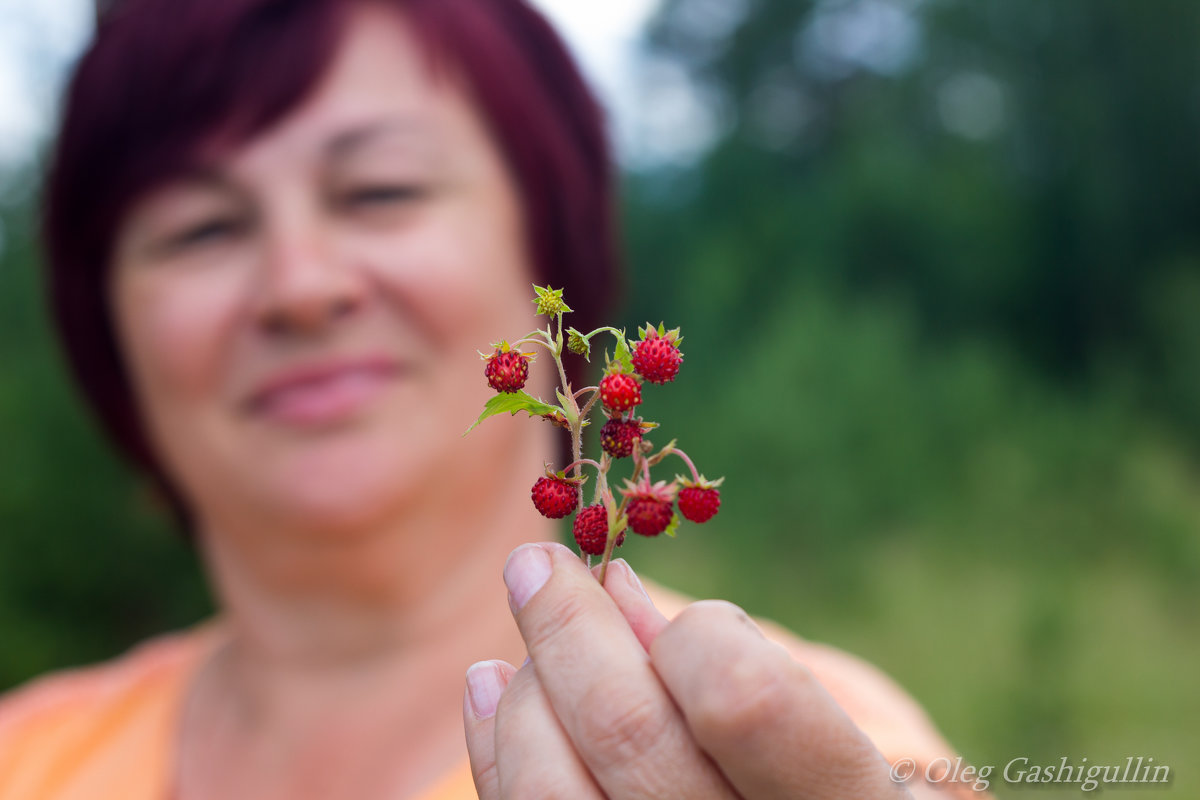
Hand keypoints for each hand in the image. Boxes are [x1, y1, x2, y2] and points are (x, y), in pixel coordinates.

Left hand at [463, 542, 910, 798]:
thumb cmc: (822, 793)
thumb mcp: (822, 731)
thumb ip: (726, 660)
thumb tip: (608, 581)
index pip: (741, 700)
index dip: (693, 633)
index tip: (676, 602)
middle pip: (626, 732)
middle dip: (566, 627)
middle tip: (532, 564)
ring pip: (552, 791)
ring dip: (525, 697)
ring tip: (520, 653)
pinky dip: (498, 749)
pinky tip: (493, 695)